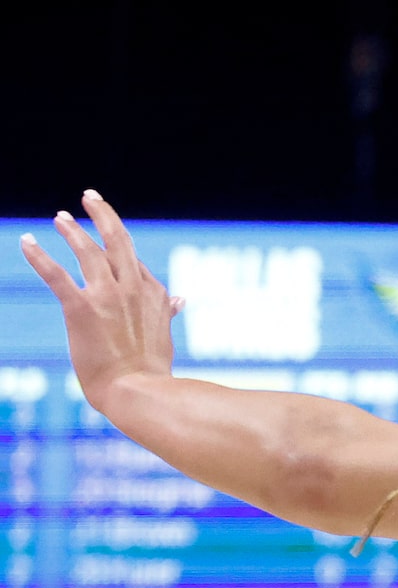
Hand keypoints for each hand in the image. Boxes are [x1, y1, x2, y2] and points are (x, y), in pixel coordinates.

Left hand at [19, 190, 182, 412]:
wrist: (138, 390)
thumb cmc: (150, 370)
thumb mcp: (163, 335)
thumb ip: (167, 312)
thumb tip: (182, 299)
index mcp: (153, 294)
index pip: (132, 259)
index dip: (118, 244)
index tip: (103, 233)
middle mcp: (132, 288)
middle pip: (117, 239)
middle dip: (102, 214)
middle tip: (89, 196)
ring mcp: (108, 297)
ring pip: (88, 252)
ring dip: (71, 231)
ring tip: (58, 218)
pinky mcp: (81, 308)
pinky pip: (56, 275)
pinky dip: (38, 256)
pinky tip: (26, 241)